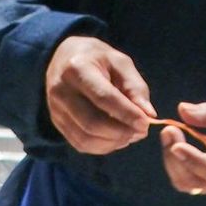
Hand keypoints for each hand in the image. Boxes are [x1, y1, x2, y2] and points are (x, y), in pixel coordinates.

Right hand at [45, 36, 154, 153]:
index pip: (103, 98)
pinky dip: (102, 147)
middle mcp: (61, 91)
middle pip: (92, 123)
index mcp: (78, 69)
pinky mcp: (57, 122)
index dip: (126, 114)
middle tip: (140, 132)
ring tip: (131, 136)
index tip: (145, 124)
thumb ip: (135, 87)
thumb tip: (149, 115)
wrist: (62, 58)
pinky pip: (80, 144)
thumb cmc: (97, 59)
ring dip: (113, 142)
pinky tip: (116, 140)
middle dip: (120, 132)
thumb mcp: (119, 62)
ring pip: (85, 138)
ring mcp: (56, 109)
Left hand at [160, 100, 205, 196]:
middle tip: (169, 129)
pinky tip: (175, 141)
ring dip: (172, 160)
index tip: (176, 145)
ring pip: (187, 182)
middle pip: (196, 180)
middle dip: (176, 157)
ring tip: (170, 133)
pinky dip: (176, 161)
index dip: (195, 161)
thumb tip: (183, 110)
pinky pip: (186, 178)